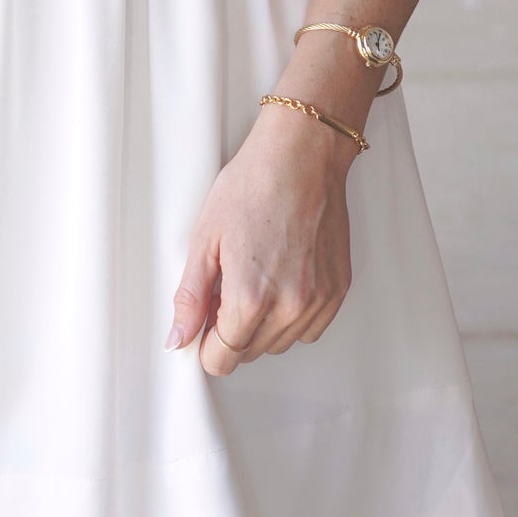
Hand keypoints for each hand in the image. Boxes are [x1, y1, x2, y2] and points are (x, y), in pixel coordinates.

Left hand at [166, 104, 354, 374]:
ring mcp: (318, 301)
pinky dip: (291, 316)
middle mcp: (289, 307)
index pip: (222, 359)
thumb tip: (179, 339)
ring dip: (262, 324)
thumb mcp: (205, 239)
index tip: (204, 323)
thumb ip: (190, 297)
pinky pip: (308, 328)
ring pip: (279, 343)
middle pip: (249, 353)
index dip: (205, 344)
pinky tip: (281, 280)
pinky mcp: (338, 290)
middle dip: (232, 329)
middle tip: (228, 284)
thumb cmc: (253, 186)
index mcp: (250, 298)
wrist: (301, 157)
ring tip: (256, 276)